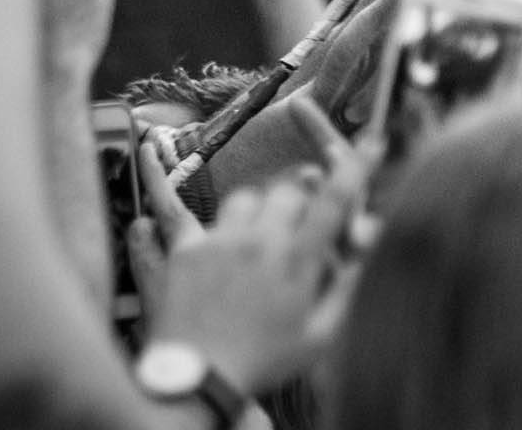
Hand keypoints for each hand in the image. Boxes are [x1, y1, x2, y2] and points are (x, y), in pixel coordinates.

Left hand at [137, 97, 365, 393]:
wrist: (200, 379)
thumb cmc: (263, 362)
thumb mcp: (319, 336)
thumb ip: (346, 289)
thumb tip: (367, 251)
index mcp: (299, 261)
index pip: (336, 200)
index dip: (356, 167)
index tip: (372, 141)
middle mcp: (261, 241)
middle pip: (289, 192)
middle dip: (298, 204)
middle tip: (295, 227)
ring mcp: (221, 241)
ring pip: (246, 198)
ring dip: (256, 210)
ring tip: (253, 237)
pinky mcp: (186, 249)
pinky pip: (176, 209)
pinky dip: (164, 185)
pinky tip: (150, 155)